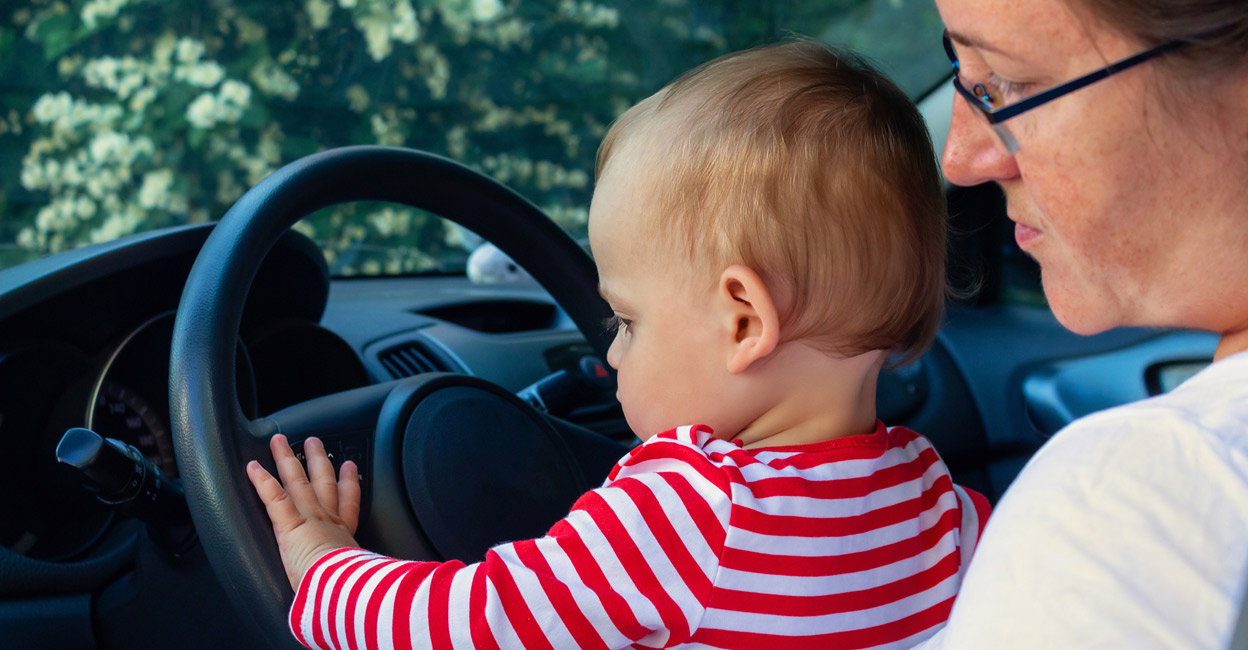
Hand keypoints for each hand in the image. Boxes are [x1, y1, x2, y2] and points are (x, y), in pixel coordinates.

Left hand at [246, 434, 361, 590]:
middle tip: (315, 444)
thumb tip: (358, 591)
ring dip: (287, 459)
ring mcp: (309, 517)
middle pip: (323, 482)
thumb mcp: (359, 580)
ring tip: (281, 442)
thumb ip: (354, 576)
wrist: (342, 588)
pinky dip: (262, 480)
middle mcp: (328, 520)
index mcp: (344, 536)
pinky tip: (253, 466)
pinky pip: (273, 496)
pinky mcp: (290, 524)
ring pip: (296, 481)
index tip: (350, 469)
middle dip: (319, 460)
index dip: (349, 483)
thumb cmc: (348, 590)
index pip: (348, 504)